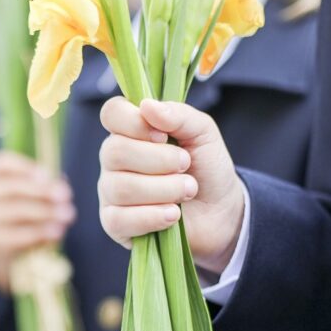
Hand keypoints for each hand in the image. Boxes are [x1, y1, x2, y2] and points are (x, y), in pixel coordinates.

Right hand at [0, 151, 75, 292]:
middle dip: (42, 191)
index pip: (2, 163)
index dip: (26, 167)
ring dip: (45, 212)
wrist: (4, 256)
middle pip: (12, 187)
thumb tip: (60, 182)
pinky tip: (56, 233)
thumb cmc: (19, 218)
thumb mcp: (26, 197)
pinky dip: (39, 233)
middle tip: (66, 196)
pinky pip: (16, 236)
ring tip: (67, 215)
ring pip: (16, 211)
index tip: (48, 175)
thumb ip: (42, 185)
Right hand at [98, 97, 245, 273]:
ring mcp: (110, 192)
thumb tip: (147, 106)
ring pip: (121, 188)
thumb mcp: (203, 134)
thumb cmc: (206, 169)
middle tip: (186, 166)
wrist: (220, 212)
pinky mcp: (114, 223)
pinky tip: (172, 215)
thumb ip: (179, 115)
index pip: (112, 114)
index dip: (134, 122)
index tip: (163, 136)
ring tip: (188, 191)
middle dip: (159, 160)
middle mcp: (114, 160)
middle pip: (114, 152)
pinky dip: (151, 216)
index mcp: (130, 132)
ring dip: (164, 189)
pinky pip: (119, 219)